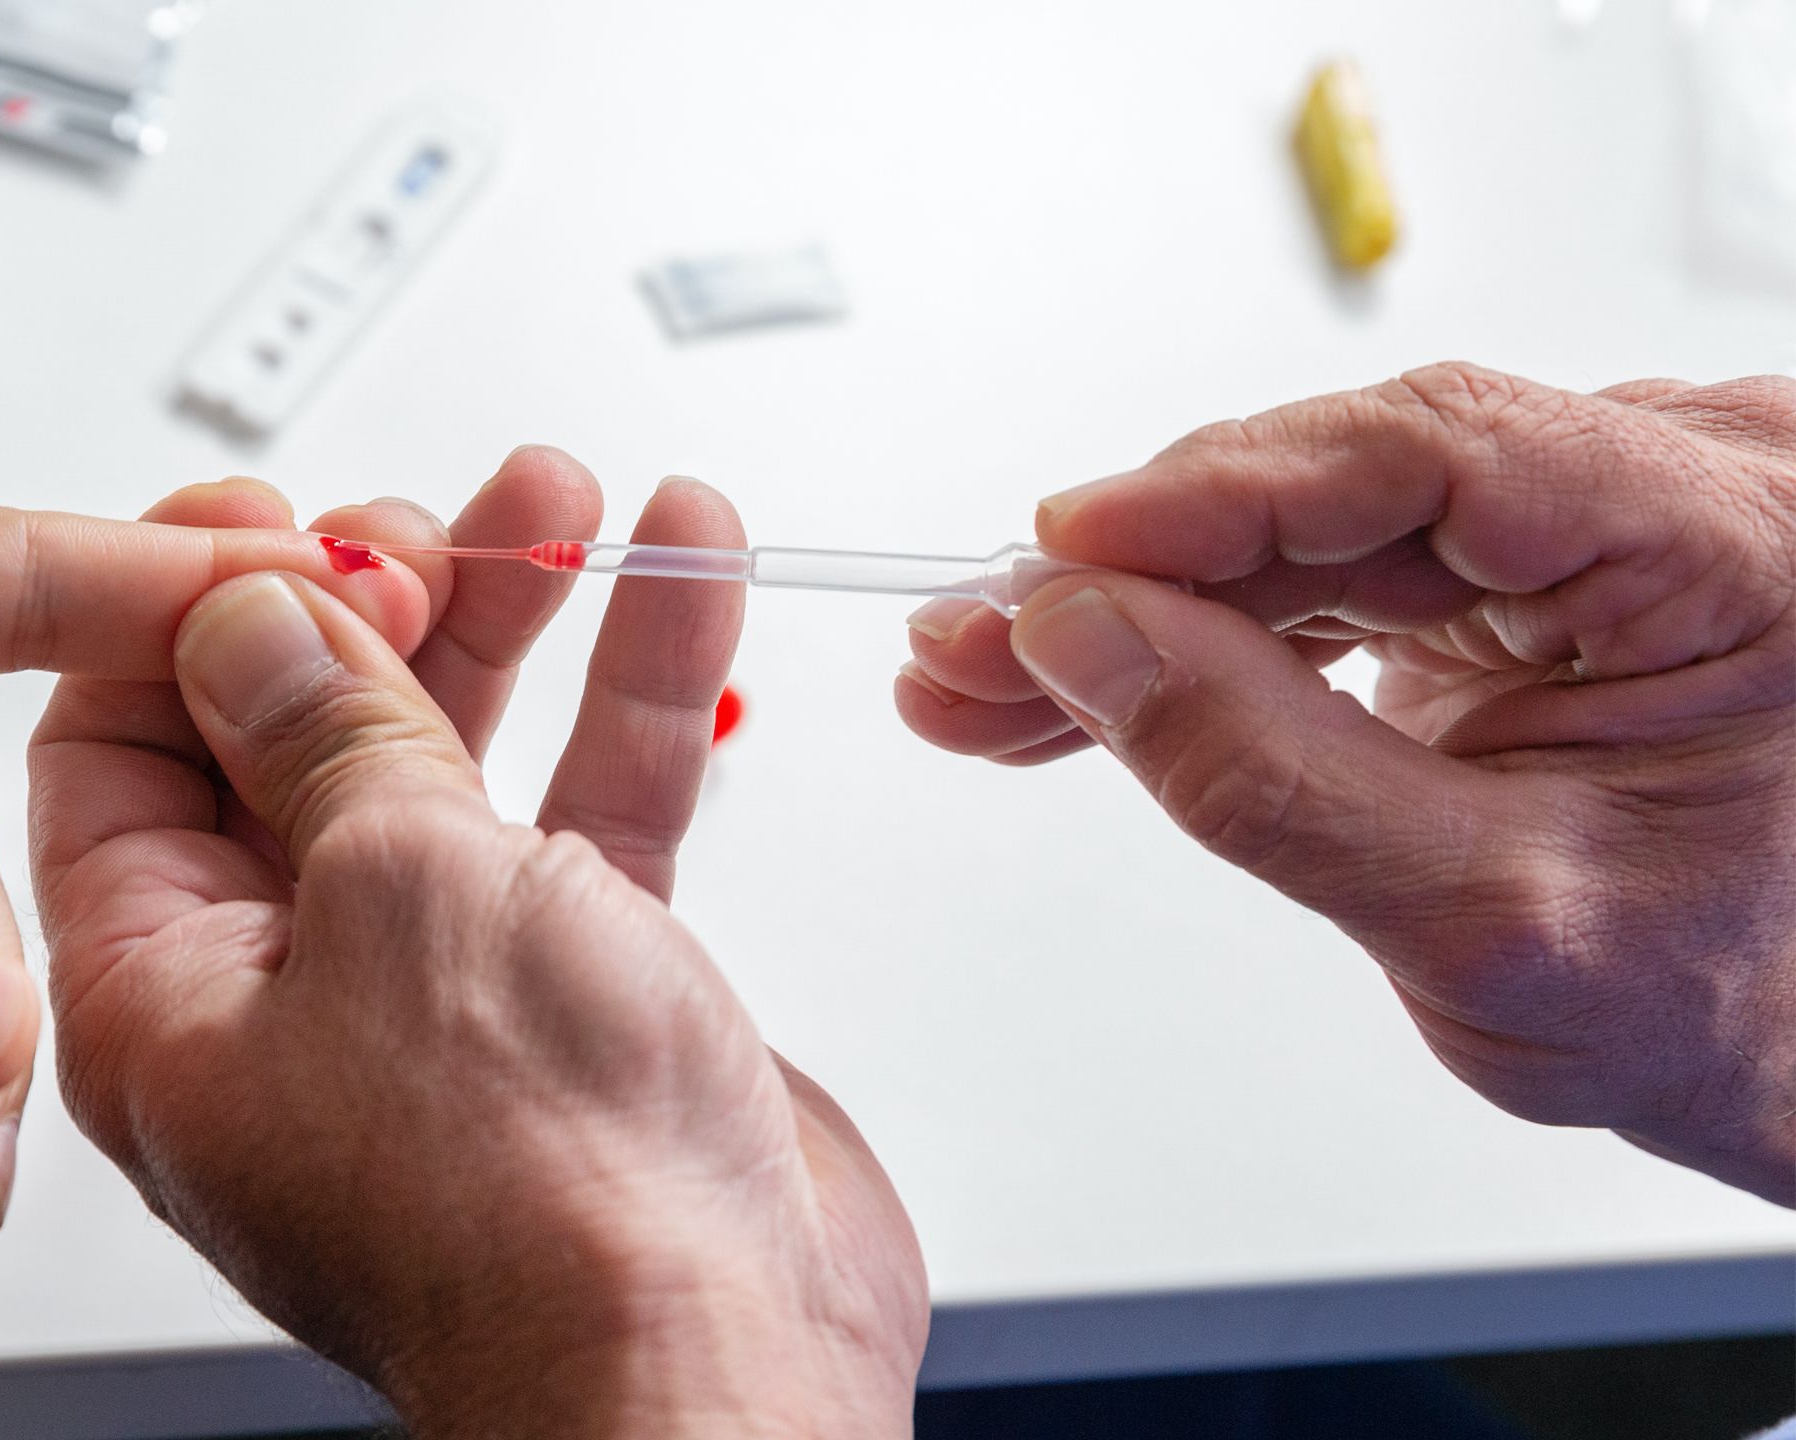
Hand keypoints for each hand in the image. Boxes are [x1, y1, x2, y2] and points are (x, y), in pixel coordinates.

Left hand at [32, 450, 927, 1437]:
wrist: (717, 1359)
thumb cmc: (536, 1201)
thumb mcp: (399, 889)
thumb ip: (329, 729)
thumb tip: (256, 616)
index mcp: (163, 985)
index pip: (118, 745)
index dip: (186, 606)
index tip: (275, 510)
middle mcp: (283, 991)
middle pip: (294, 733)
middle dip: (373, 599)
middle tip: (433, 521)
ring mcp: (434, 996)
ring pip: (452, 760)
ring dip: (515, 622)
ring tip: (567, 504)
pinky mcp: (568, 1000)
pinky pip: (579, 815)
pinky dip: (630, 700)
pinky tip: (679, 581)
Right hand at [899, 364, 1795, 1201]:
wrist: (1791, 1041)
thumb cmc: (1725, 999)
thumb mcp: (1481, 918)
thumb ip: (1268, 773)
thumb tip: (1081, 638)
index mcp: (1740, 547)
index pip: (1447, 451)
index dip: (1229, 490)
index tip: (1066, 545)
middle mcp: (1681, 490)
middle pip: (1350, 482)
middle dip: (1138, 569)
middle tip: (972, 637)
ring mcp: (1601, 521)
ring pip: (1313, 532)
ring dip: (1138, 609)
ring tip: (980, 680)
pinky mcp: (1527, 567)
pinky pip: (1329, 575)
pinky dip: (1199, 635)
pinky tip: (1071, 677)